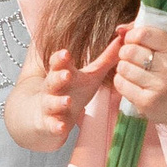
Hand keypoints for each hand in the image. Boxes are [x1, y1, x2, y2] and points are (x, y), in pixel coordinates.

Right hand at [32, 32, 123, 148]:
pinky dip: (55, 127)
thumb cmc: (72, 92)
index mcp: (62, 74)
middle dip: (59, 77)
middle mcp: (53, 89)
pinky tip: (61, 128)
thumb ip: (106, 58)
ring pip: (51, 102)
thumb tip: (123, 38)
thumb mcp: (89, 75)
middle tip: (66, 74)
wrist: (43, 116)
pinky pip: (51, 126)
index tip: (66, 53)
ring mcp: (49, 106)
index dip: (61, 58)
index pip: (58, 63)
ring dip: (58, 102)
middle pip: (53, 80)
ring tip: (67, 101)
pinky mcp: (48, 124)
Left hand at [112, 17, 166, 128]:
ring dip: (122, 68)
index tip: (132, 42)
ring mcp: (159, 86)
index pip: (144, 33)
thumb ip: (145, 36)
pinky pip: (121, 84)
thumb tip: (119, 29)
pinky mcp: (147, 101)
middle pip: (130, 51)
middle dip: (125, 53)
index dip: (131, 36)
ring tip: (132, 73)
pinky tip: (131, 84)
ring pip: (123, 67)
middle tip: (131, 60)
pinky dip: (121, 82)